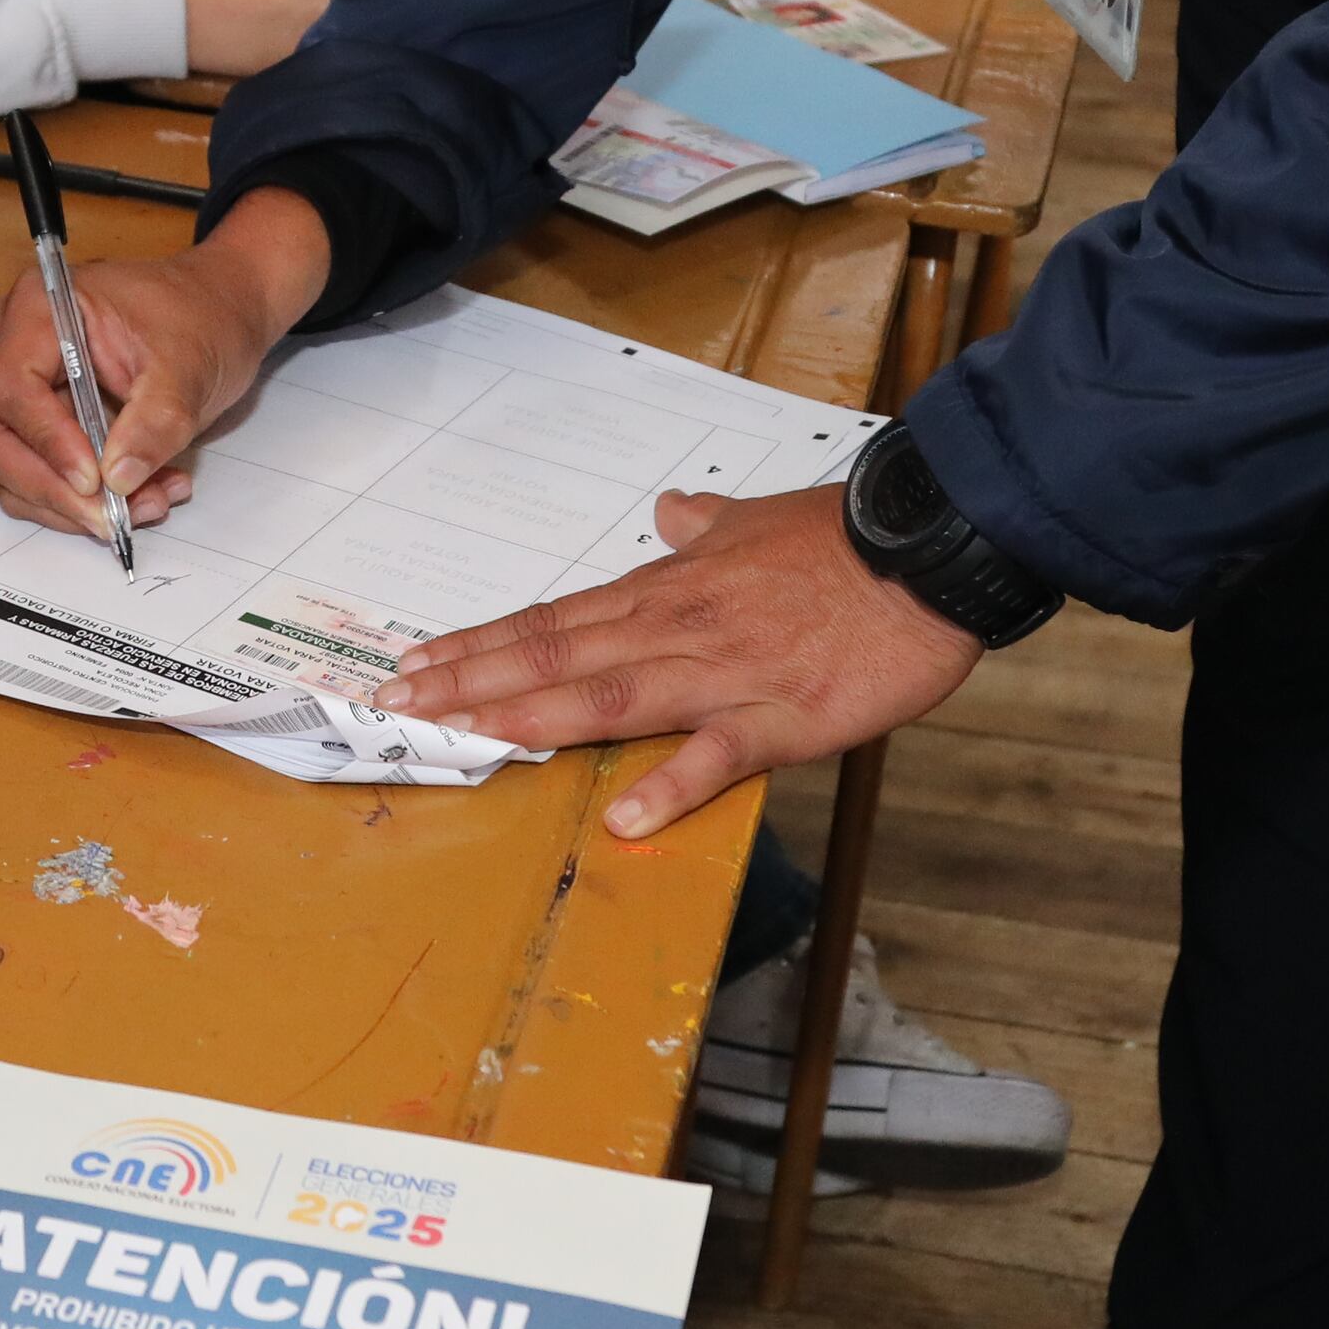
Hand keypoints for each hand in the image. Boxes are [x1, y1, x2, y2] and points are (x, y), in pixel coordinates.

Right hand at [0, 185, 327, 537]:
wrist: (217, 313)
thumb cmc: (200, 318)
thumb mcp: (189, 365)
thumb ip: (154, 420)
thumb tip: (118, 478)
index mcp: (39, 308)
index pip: (13, 388)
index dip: (48, 441)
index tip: (96, 480)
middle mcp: (12, 345)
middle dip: (56, 489)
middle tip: (114, 518)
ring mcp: (19, 387)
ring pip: (14, 470)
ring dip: (76, 504)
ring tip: (152, 501)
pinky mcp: (38, 422)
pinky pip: (42, 477)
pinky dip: (86, 500)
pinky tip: (146, 493)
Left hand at [390, 487, 980, 839]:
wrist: (927, 552)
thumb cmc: (844, 538)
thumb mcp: (759, 521)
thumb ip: (707, 526)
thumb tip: (672, 509)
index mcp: (669, 591)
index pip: (554, 620)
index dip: (483, 644)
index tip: (419, 663)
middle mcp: (677, 629)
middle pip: (558, 655)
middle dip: (474, 681)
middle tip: (401, 703)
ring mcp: (725, 674)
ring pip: (610, 696)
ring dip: (533, 717)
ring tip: (468, 737)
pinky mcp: (782, 717)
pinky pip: (717, 755)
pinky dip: (670, 784)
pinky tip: (625, 818)